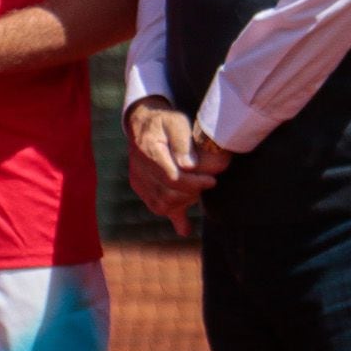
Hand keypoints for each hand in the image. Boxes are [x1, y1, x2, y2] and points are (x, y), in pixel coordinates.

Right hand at [125, 97, 230, 235]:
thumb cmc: (164, 122)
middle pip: (168, 194)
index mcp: (148, 150)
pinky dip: (173, 216)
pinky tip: (185, 228)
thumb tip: (189, 166)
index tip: (211, 181)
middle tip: (208, 183)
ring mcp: (138, 180)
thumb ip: (183, 142)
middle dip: (192, 192)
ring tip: (197, 191)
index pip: (172, 177)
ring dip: (184, 202)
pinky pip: (156, 207)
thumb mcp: (176, 122)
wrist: (143, 123)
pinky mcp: (141, 187)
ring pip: (162, 204)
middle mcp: (139, 168)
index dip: (194, 183)